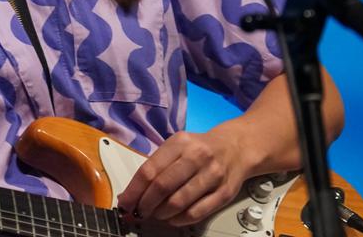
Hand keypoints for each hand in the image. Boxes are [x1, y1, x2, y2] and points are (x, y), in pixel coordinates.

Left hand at [116, 128, 247, 226]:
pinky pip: (196, 213)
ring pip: (178, 202)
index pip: (150, 170)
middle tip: (139, 212)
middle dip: (145, 205)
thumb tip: (131, 194)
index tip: (125, 203)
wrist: (237, 147)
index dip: (134, 191)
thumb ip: (156, 166)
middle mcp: (197, 157)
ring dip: (161, 214)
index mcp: (180, 143)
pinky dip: (179, 220)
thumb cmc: (201, 148)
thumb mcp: (177, 146)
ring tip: (156, 214)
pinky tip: (172, 218)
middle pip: (162, 187)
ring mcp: (212, 175)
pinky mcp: (223, 192)